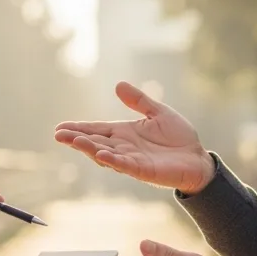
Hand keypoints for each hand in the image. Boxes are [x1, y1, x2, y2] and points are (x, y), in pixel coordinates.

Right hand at [54, 81, 216, 194]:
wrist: (197, 158)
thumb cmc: (178, 137)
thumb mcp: (158, 112)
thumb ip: (139, 100)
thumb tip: (118, 85)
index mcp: (124, 133)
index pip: (97, 129)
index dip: (79, 128)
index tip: (59, 127)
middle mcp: (124, 147)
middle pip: (95, 142)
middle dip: (76, 139)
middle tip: (58, 134)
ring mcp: (131, 160)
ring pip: (105, 154)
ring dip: (89, 148)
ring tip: (74, 141)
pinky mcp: (143, 170)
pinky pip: (124, 166)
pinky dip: (112, 161)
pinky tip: (101, 155)